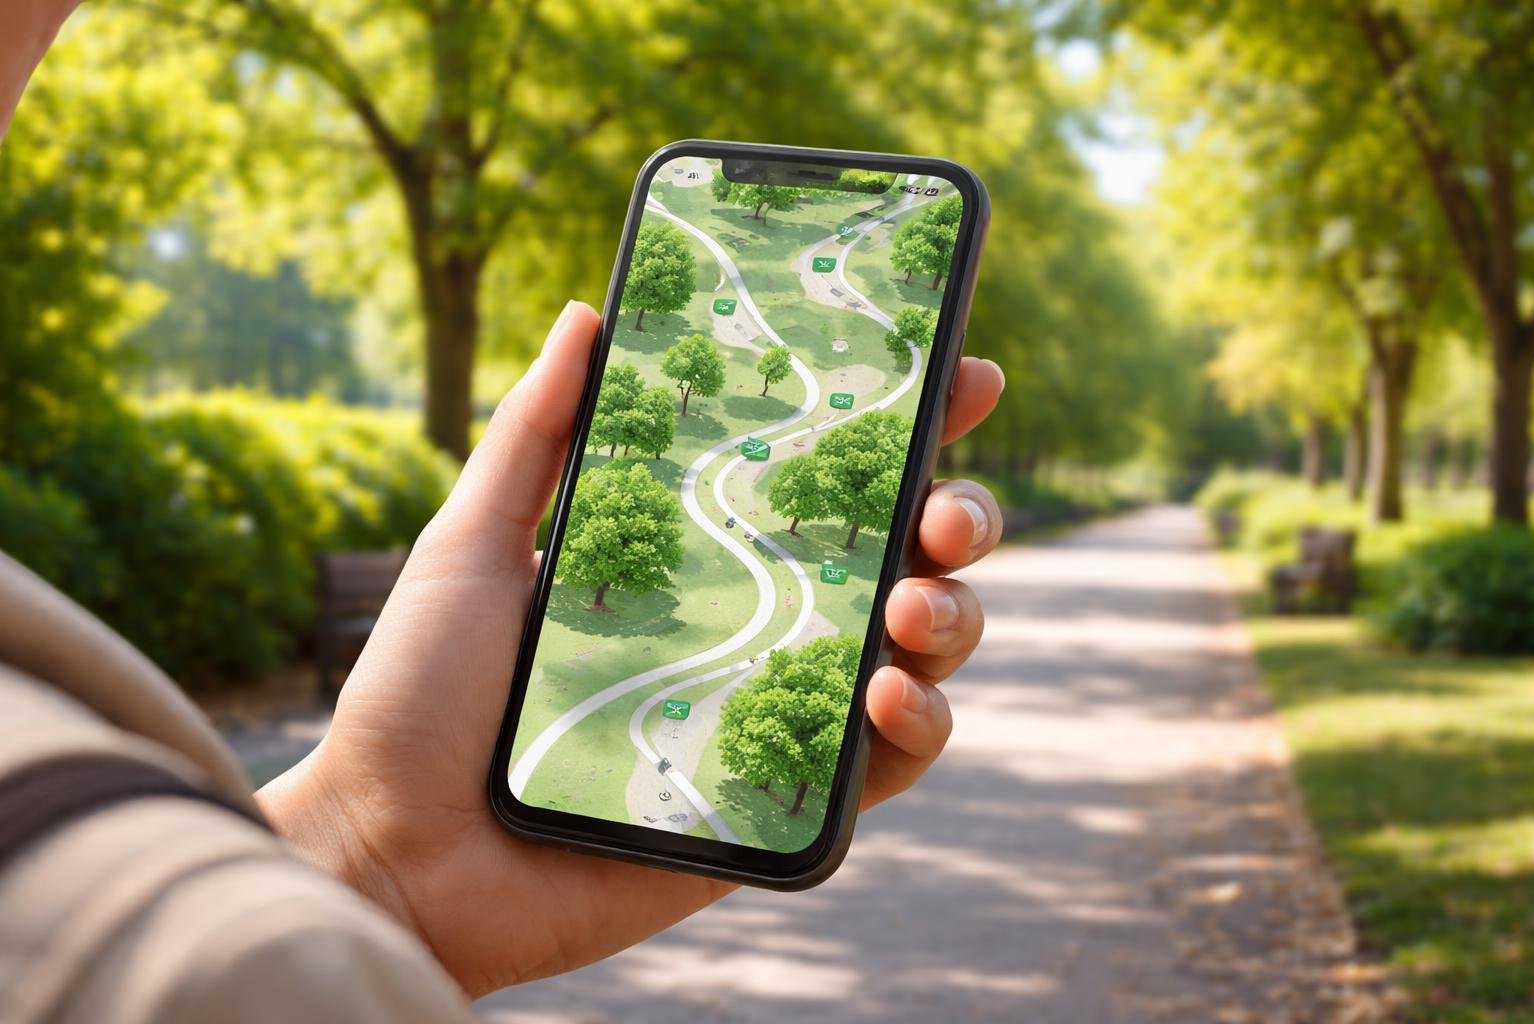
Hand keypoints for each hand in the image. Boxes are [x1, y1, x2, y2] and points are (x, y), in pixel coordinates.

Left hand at [257, 301, 1005, 997]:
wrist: (397, 853)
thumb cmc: (422, 695)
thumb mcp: (473, 541)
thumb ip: (534, 431)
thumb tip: (590, 311)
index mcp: (699, 553)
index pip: (822, 476)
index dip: (903, 424)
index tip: (960, 372)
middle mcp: (757, 624)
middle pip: (900, 555)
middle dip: (956, 514)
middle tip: (940, 510)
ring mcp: (778, 712)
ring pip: (919, 649)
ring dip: (952, 615)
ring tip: (912, 603)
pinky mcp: (782, 804)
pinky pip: (891, 763)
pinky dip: (919, 723)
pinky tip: (884, 692)